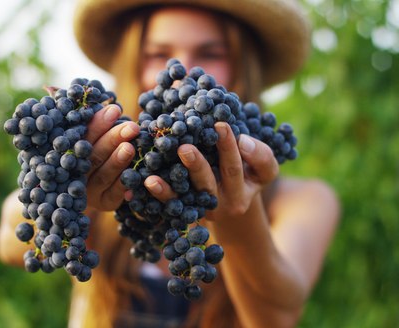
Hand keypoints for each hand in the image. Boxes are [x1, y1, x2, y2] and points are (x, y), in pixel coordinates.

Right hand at [84, 104, 139, 210]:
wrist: (100, 185)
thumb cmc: (97, 146)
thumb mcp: (91, 133)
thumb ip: (90, 119)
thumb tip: (89, 95)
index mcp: (68, 153)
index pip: (81, 137)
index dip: (97, 124)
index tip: (114, 109)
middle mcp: (75, 173)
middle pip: (92, 156)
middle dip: (112, 139)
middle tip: (131, 127)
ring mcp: (89, 191)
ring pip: (103, 175)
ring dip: (117, 161)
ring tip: (130, 147)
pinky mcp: (105, 203)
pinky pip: (115, 194)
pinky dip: (125, 184)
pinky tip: (137, 174)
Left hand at [143, 122, 278, 219]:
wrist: (234, 202)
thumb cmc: (249, 174)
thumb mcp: (263, 169)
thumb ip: (260, 155)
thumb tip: (242, 140)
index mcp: (242, 193)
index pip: (235, 169)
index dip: (229, 148)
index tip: (220, 125)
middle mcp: (220, 204)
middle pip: (208, 184)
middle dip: (196, 165)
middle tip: (185, 148)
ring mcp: (200, 209)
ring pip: (184, 197)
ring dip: (169, 186)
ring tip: (154, 176)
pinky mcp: (184, 211)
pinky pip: (170, 204)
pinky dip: (160, 193)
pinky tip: (148, 181)